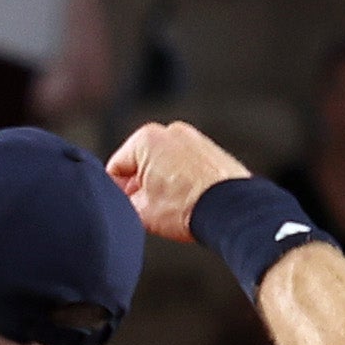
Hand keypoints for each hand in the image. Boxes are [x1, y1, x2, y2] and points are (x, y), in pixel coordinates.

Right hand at [102, 118, 257, 241]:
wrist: (229, 210)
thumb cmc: (186, 208)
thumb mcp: (139, 212)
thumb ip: (124, 202)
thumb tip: (126, 202)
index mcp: (146, 139)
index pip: (115, 169)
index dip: (116, 193)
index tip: (125, 207)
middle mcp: (171, 131)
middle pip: (142, 164)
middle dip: (140, 186)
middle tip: (146, 211)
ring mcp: (194, 139)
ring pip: (165, 165)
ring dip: (162, 184)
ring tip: (169, 209)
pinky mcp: (212, 150)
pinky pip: (186, 166)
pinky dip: (182, 181)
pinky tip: (186, 202)